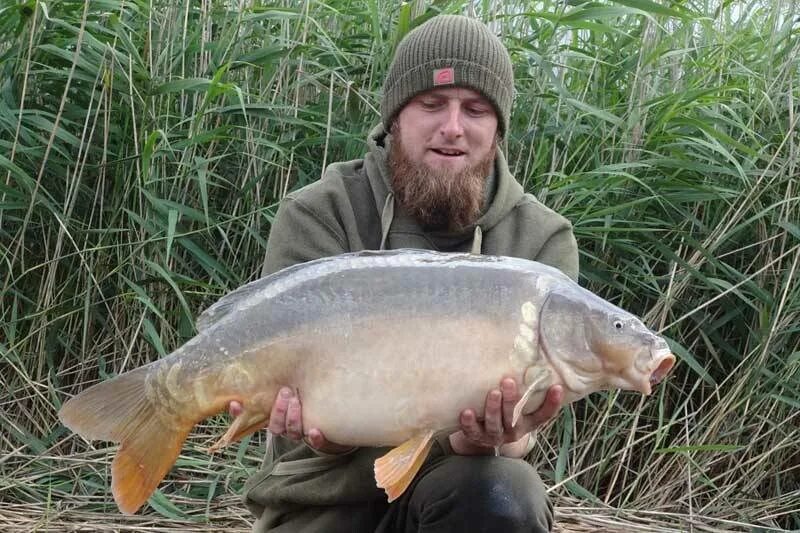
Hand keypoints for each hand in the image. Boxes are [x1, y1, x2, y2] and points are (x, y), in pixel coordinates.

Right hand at [228, 387, 351, 453]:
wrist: (339, 419)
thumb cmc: (313, 396)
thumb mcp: (297, 386)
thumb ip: (285, 376)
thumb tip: (273, 349)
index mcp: (278, 415)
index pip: (254, 416)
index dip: (241, 414)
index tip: (235, 403)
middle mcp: (287, 427)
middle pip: (275, 426)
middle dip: (277, 410)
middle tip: (285, 392)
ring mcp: (303, 434)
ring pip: (292, 433)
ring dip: (292, 418)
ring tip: (297, 402)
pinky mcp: (321, 440)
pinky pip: (317, 443)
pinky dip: (315, 438)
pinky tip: (315, 430)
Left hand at [449, 379, 562, 456]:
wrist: (483, 436)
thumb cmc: (505, 411)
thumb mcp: (519, 405)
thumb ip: (525, 388)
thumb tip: (535, 354)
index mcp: (527, 422)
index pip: (543, 415)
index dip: (552, 403)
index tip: (557, 387)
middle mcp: (513, 431)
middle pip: (514, 417)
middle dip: (511, 400)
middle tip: (508, 381)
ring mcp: (495, 436)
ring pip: (494, 425)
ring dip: (493, 409)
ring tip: (492, 393)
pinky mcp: (477, 438)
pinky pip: (472, 432)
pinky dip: (469, 423)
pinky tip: (466, 412)